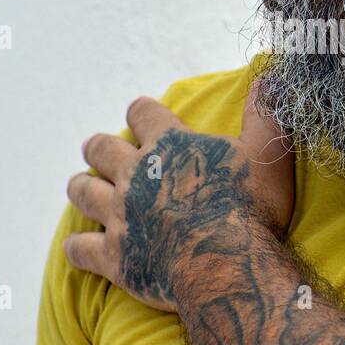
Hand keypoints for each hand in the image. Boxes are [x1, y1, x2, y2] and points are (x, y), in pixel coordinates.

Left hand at [63, 83, 293, 311]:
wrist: (229, 265)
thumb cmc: (251, 207)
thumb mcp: (267, 154)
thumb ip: (263, 116)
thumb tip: (268, 78)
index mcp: (168, 144)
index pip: (143, 112)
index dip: (141, 111)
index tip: (140, 112)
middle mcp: (135, 174)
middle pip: (101, 149)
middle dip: (99, 148)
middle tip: (97, 150)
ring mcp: (120, 215)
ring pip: (83, 192)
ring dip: (81, 187)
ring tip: (81, 186)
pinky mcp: (114, 256)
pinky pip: (80, 248)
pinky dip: (77, 246)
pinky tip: (77, 246)